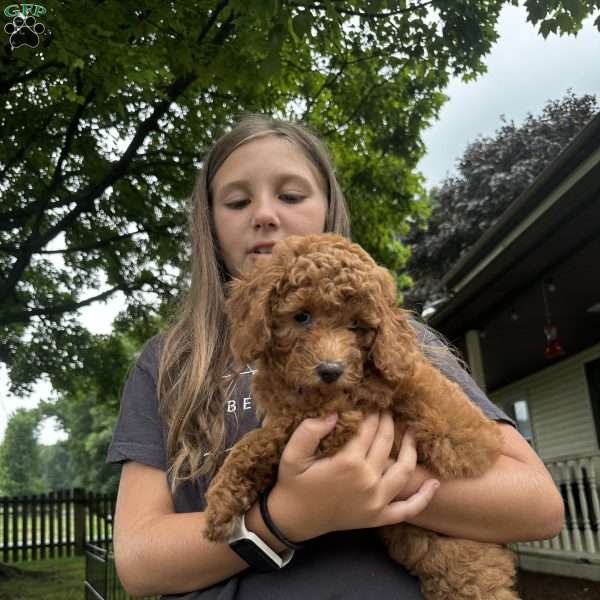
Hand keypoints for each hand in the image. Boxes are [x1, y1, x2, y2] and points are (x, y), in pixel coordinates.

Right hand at [265, 411, 439, 541]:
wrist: (294, 520)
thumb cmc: (293, 484)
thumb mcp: (292, 455)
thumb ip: (309, 431)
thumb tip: (333, 414)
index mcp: (347, 463)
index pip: (367, 430)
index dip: (371, 413)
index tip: (373, 402)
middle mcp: (367, 481)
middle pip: (386, 443)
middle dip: (389, 423)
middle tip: (388, 410)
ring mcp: (376, 501)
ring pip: (404, 470)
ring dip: (411, 449)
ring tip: (412, 432)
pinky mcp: (378, 517)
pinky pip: (407, 509)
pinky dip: (423, 498)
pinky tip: (434, 483)